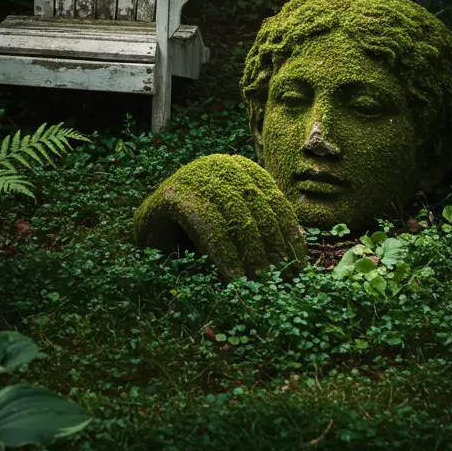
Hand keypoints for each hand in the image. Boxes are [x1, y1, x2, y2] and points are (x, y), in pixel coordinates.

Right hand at [133, 153, 305, 282]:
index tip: (299, 265)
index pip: (275, 201)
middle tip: (283, 280)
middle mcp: (220, 166)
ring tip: (263, 285)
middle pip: (259, 210)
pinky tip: (236, 280)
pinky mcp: (177, 196)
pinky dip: (226, 257)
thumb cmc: (197, 230)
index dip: (289, 234)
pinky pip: (211, 229)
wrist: (149, 226)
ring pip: (237, 220)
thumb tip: (302, 248)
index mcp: (240, 168)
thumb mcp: (235, 226)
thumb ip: (264, 230)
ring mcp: (196, 177)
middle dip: (274, 249)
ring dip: (254, 257)